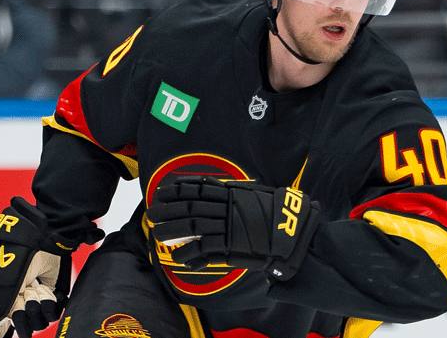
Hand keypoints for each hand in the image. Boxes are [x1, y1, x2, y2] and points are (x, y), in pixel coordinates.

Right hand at [0, 198, 77, 337]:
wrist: (45, 237)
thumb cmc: (21, 251)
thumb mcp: (4, 273)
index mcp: (7, 295)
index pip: (10, 320)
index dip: (15, 322)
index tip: (16, 316)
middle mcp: (23, 299)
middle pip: (26, 323)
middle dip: (27, 312)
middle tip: (29, 291)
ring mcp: (40, 297)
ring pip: (40, 321)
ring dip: (40, 307)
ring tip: (39, 289)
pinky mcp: (56, 293)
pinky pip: (55, 312)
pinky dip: (53, 305)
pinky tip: (51, 292)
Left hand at [147, 176, 320, 280]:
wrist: (294, 234)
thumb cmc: (277, 215)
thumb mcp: (255, 197)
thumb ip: (237, 196)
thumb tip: (221, 194)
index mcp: (232, 193)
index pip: (198, 188)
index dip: (177, 189)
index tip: (162, 191)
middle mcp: (227, 208)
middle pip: (189, 206)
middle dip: (167, 210)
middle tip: (152, 214)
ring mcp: (228, 227)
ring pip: (192, 227)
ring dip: (171, 231)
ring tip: (158, 234)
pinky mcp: (231, 246)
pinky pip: (204, 250)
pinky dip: (189, 254)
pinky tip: (179, 258)